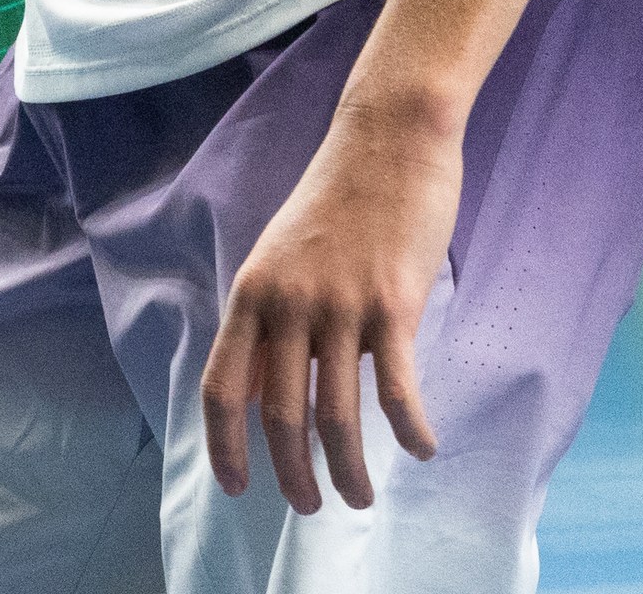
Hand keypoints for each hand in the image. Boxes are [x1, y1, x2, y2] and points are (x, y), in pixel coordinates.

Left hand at [200, 96, 461, 512]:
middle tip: (309, 506)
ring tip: (359, 496)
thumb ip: (274, 314)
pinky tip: (420, 449)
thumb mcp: (283, 252)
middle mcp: (288, 303)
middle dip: (293, 476)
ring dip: (348, 471)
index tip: (239, 489)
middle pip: (279, 417)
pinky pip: (397, 392)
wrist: (389, 136)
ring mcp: (340, 304)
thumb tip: (267, 386)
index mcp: (253, 291)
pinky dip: (409, 432)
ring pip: (336, 417)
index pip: (222, 388)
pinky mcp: (392, 303)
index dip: (226, 447)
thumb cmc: (340, 194)